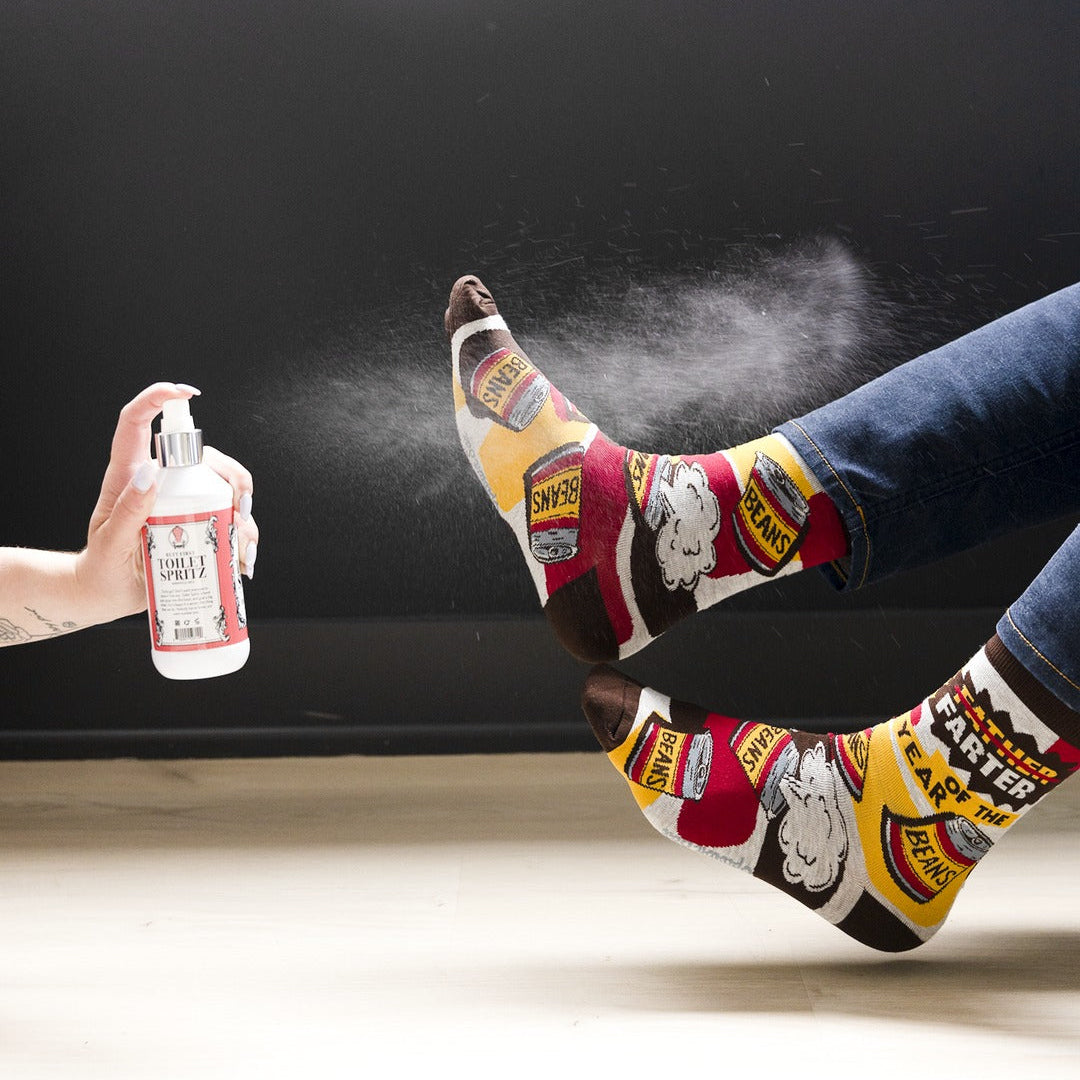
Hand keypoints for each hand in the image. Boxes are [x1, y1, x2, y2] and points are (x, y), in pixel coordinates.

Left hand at [74, 383, 259, 625]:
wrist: (107, 595)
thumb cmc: (102, 569)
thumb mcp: (110, 544)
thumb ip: (128, 511)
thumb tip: (149, 473)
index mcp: (129, 476)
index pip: (137, 423)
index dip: (158, 398)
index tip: (186, 393)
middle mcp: (161, 482)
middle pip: (205, 458)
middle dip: (233, 477)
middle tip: (240, 510)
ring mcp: (182, 502)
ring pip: (225, 488)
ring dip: (244, 514)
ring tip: (242, 548)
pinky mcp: (198, 523)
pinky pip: (231, 519)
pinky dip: (244, 537)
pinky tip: (243, 560)